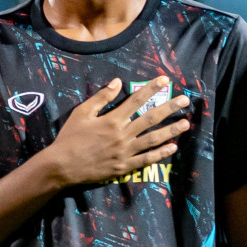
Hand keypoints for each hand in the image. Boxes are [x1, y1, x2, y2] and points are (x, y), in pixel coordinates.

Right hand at [40, 77, 190, 188]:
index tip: (165, 80)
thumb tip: (117, 82)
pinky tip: (172, 147)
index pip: (136, 100)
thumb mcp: (81, 113)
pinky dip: (160, 153)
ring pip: (153, 139)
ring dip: (171, 130)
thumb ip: (101, 98)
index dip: (151, 89)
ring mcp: (125, 152)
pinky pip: (146, 159)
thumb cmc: (69, 138)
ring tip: (185, 124)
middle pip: (151, 118)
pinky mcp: (124, 166)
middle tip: (185, 100)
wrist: (61, 166)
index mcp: (112, 120)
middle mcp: (122, 135)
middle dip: (170, 108)